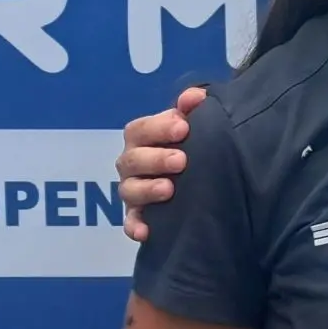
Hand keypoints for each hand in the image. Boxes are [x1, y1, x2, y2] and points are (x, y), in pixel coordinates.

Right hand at [119, 86, 205, 242]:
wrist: (198, 177)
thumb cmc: (189, 144)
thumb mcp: (190, 123)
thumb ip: (190, 107)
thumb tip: (195, 97)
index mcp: (143, 138)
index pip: (140, 129)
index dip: (159, 127)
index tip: (183, 128)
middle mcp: (133, 163)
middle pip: (132, 159)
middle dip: (156, 158)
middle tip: (181, 160)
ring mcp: (133, 190)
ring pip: (129, 190)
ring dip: (147, 189)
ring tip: (168, 189)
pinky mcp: (138, 216)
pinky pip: (131, 223)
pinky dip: (135, 226)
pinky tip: (146, 231)